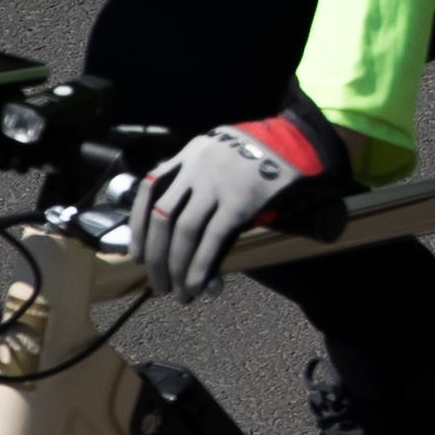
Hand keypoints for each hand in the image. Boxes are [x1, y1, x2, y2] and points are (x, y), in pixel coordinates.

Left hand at [134, 107, 356, 299]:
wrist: (298, 143)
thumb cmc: (260, 158)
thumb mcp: (223, 158)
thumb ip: (203, 188)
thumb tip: (189, 240)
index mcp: (189, 154)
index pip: (149, 191)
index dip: (138, 227)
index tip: (137, 255)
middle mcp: (197, 166)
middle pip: (162, 217)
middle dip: (157, 257)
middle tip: (159, 285)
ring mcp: (218, 183)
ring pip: (183, 231)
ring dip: (176, 267)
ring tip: (179, 291)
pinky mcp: (241, 201)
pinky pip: (212, 238)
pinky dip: (201, 266)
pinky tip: (198, 285)